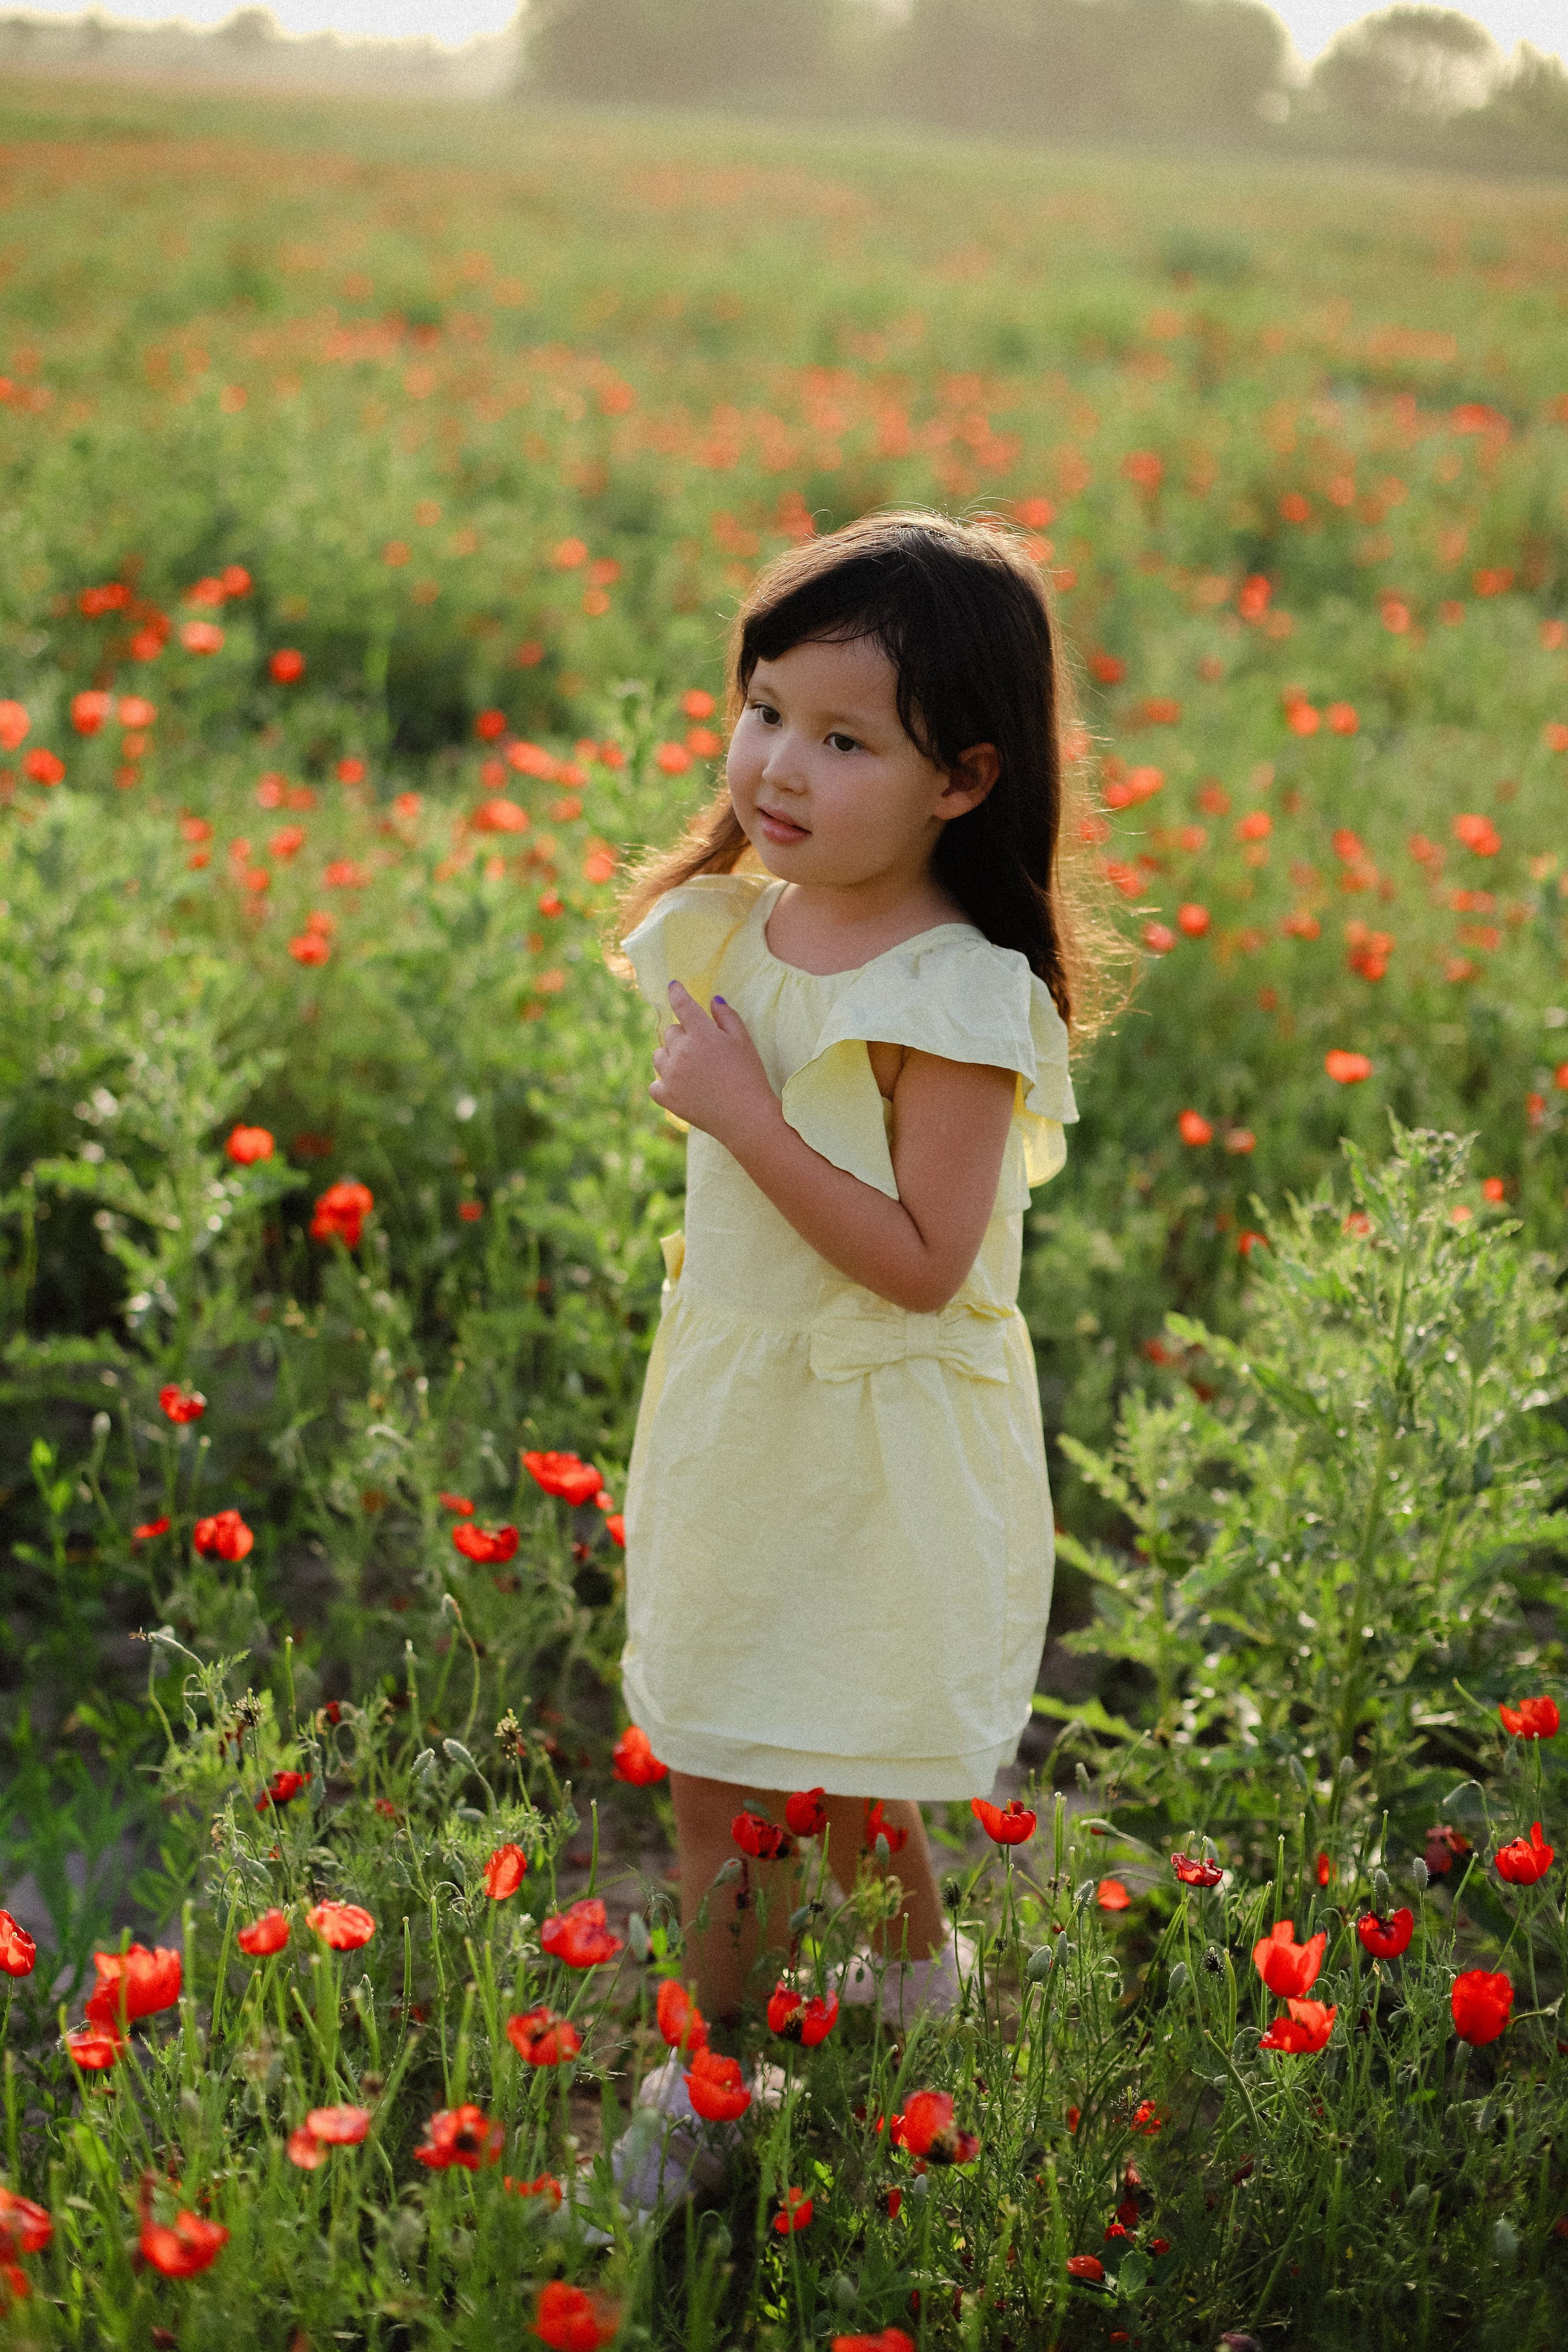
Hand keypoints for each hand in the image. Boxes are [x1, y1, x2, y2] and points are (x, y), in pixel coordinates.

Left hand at [650, 982, 776, 1148]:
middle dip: (684, 1037)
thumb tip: (712, 1000)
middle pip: (671, 1032)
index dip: (676, 992)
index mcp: (701, 1034)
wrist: (746, 1118)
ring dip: (671, 1057)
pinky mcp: (665, 1097)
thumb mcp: (744, 1042)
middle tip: (703, 1051)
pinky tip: (683, 1088)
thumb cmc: (749, 1076)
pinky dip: (665, 1083)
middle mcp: (681, 1052)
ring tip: (692, 1070)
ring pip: (659, 1055)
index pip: (682, 1004)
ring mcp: (670, 1075)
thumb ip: (727, 1017)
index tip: (673, 986)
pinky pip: (655, 1083)